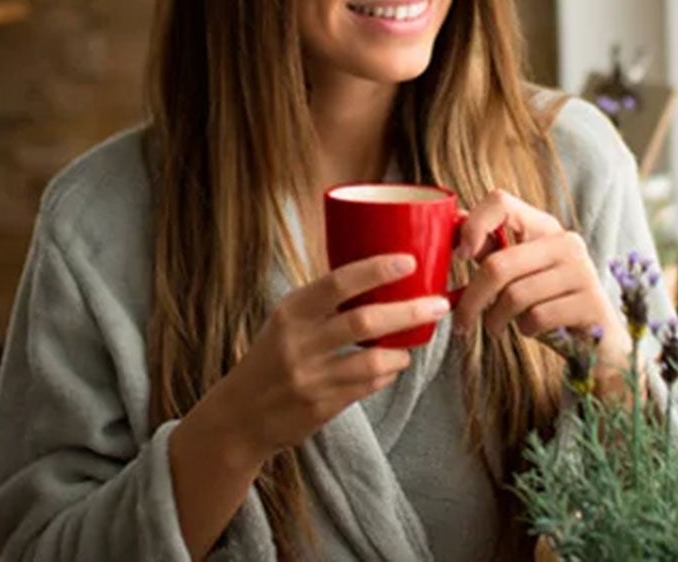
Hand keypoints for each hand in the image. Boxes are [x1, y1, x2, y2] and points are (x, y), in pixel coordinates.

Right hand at [207, 253, 450, 462]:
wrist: (239, 416)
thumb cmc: (270, 357)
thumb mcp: (286, 320)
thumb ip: (322, 302)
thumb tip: (377, 274)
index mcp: (291, 312)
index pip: (337, 282)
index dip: (376, 270)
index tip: (409, 262)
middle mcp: (299, 343)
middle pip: (365, 321)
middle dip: (409, 311)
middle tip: (438, 304)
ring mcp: (311, 378)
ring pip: (373, 360)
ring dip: (402, 350)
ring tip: (414, 342)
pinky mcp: (321, 407)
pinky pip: (367, 386)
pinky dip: (385, 373)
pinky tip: (391, 365)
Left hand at [452, 190, 632, 389]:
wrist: (597, 344)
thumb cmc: (548, 303)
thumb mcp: (518, 273)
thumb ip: (491, 249)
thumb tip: (453, 224)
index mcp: (543, 226)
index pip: (500, 202)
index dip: (473, 225)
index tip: (460, 255)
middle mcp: (566, 242)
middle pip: (499, 264)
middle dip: (472, 299)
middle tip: (462, 321)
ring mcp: (582, 271)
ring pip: (514, 295)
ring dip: (496, 319)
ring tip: (498, 327)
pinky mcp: (591, 303)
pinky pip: (537, 317)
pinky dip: (526, 329)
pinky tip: (533, 330)